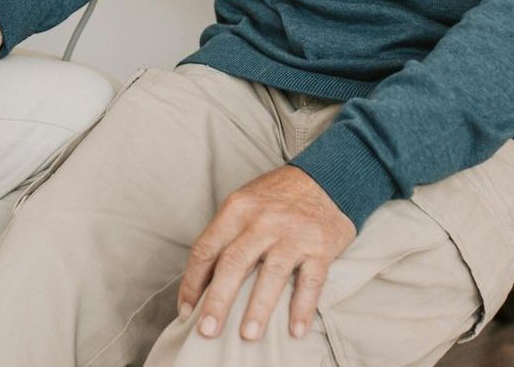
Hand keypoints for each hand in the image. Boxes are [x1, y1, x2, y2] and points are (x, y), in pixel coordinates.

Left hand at [177, 165, 355, 342]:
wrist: (327, 178)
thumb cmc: (278, 198)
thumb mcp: (245, 203)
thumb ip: (225, 235)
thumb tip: (201, 281)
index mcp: (238, 208)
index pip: (207, 248)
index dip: (192, 282)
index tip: (186, 310)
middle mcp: (263, 220)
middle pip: (234, 263)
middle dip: (218, 300)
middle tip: (207, 330)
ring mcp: (293, 234)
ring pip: (271, 274)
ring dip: (258, 308)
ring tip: (248, 334)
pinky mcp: (320, 247)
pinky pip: (310, 282)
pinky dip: (302, 308)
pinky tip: (295, 330)